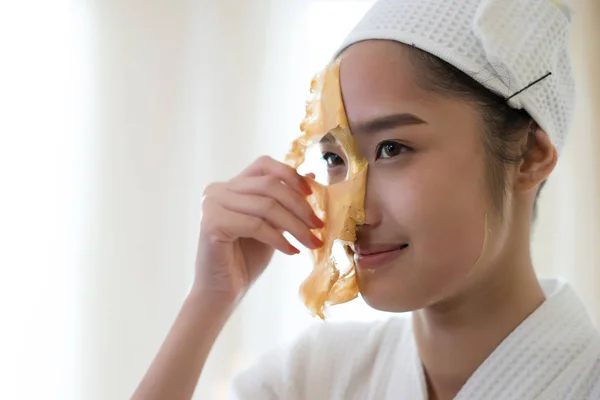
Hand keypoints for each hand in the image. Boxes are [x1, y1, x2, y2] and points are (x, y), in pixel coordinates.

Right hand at [195, 156, 323, 301]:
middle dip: (300, 206)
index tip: (312, 194)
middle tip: (319, 226)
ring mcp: (212, 204)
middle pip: (269, 185)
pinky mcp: (212, 223)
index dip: (290, 174)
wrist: (223, 291)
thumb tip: (314, 177)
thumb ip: (285, 202)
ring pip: (266, 206)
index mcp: (231, 185)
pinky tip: (291, 251)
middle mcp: (218, 189)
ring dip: (295, 226)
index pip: (264, 165)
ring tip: (311, 243)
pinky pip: (256, 225)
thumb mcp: (272, 224)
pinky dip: (279, 239)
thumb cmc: (246, 259)